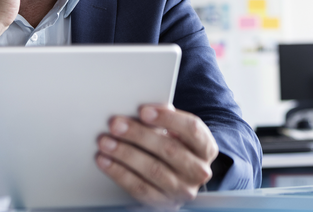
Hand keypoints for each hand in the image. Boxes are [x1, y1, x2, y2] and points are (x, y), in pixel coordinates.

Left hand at [96, 105, 218, 208]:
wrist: (179, 178)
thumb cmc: (175, 147)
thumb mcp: (177, 132)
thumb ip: (166, 118)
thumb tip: (144, 109)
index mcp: (206, 147)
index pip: (191, 129)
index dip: (167, 118)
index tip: (143, 111)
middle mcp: (199, 171)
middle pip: (169, 149)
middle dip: (139, 135)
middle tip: (116, 125)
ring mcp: (183, 190)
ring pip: (153, 170)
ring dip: (125, 154)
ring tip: (106, 142)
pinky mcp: (164, 204)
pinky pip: (140, 188)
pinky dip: (119, 173)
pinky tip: (105, 161)